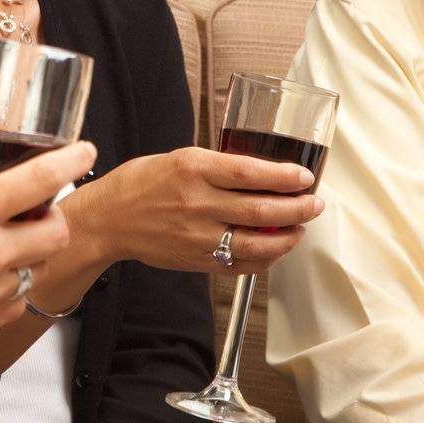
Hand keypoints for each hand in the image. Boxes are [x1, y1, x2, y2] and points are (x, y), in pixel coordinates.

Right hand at [0, 136, 95, 422]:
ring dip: (35, 251)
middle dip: (56, 214)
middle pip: (57, 231)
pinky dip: (14, 285)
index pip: (38, 181)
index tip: (85, 149)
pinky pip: (17, 300)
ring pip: (40, 267)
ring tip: (9, 241)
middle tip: (37, 207)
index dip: (69, 160)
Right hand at [71, 146, 323, 273]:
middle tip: (315, 204)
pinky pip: (241, 264)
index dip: (285, 176)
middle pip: (261, 209)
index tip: (305, 177)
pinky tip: (275, 248)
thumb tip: (262, 170)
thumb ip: (218, 165)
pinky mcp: (197, 260)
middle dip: (297, 207)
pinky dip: (265, 258)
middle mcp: (197, 203)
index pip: (250, 172)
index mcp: (193, 169)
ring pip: (256, 242)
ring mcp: (197, 236)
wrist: (108, 219)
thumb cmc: (141, 183)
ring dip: (288, 236)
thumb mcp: (180, 158)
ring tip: (301, 228)